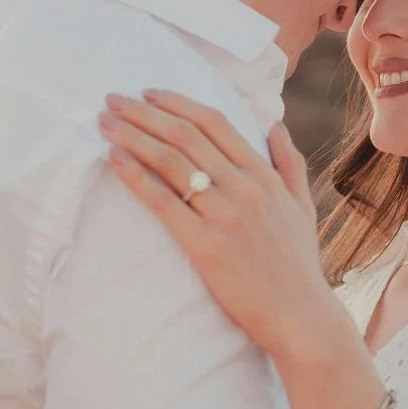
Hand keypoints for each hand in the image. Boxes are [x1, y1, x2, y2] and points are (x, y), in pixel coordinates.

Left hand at [97, 89, 341, 364]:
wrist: (300, 316)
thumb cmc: (298, 266)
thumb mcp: (303, 207)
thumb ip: (289, 163)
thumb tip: (275, 125)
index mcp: (265, 176)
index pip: (216, 123)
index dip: (178, 102)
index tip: (149, 92)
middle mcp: (245, 188)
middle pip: (186, 135)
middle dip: (143, 112)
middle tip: (112, 99)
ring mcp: (225, 215)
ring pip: (171, 161)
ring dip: (132, 136)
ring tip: (104, 123)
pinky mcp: (205, 245)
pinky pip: (163, 202)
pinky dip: (135, 176)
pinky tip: (114, 160)